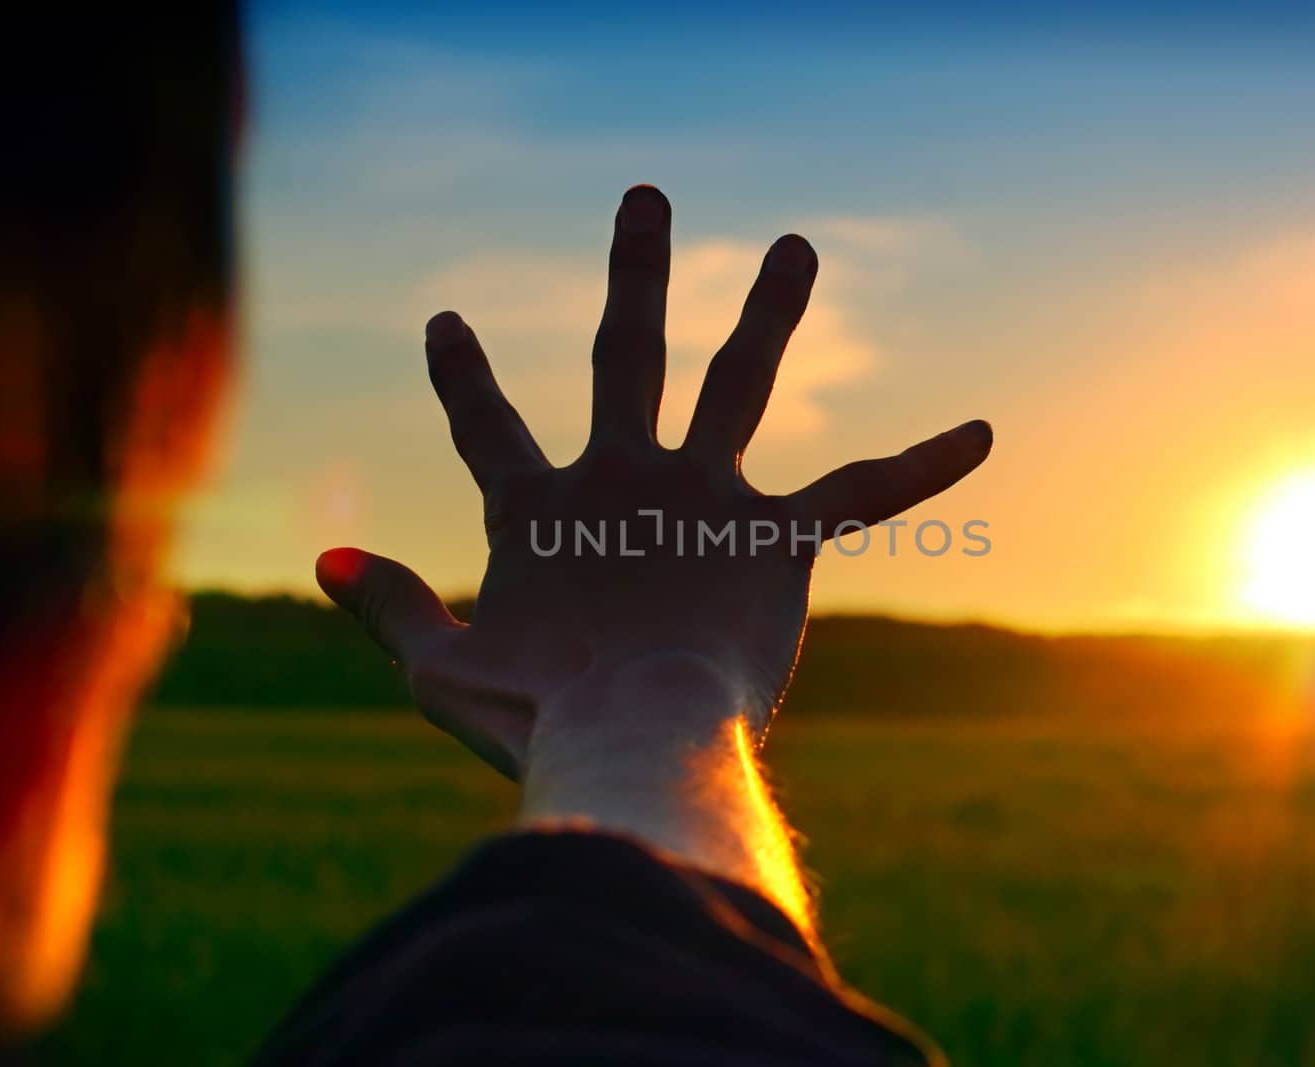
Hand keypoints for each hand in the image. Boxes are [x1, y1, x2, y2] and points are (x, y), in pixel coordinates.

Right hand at [317, 185, 990, 780]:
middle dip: (636, 270)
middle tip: (650, 199)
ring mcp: (702, 496)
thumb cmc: (532, 721)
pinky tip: (985, 430)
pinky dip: (926, 461)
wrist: (629, 740)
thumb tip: (329, 553)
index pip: (487, 428)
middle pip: (626, 353)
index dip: (465, 377)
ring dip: (769, 307)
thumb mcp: (439, 667)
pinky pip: (863, 490)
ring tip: (796, 245)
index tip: (449, 322)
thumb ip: (390, 606)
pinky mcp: (774, 538)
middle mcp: (623, 477)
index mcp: (540, 512)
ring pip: (739, 378)